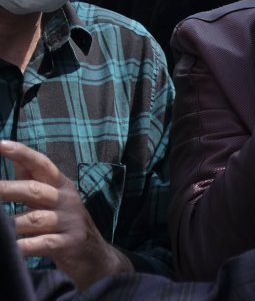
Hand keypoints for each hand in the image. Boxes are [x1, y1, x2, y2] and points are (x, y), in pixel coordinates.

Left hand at [0, 140, 131, 288]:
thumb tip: (14, 159)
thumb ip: (34, 180)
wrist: (97, 257)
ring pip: (34, 219)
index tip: (0, 144)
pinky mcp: (70, 244)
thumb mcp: (54, 200)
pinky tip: (11, 248)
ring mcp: (70, 222)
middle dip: (7, 189)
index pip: (41, 164)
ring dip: (10, 223)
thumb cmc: (66, 225)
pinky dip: (23, 246)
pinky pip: (41, 244)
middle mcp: (67, 200)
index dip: (22, 153)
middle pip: (34, 190)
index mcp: (62, 186)